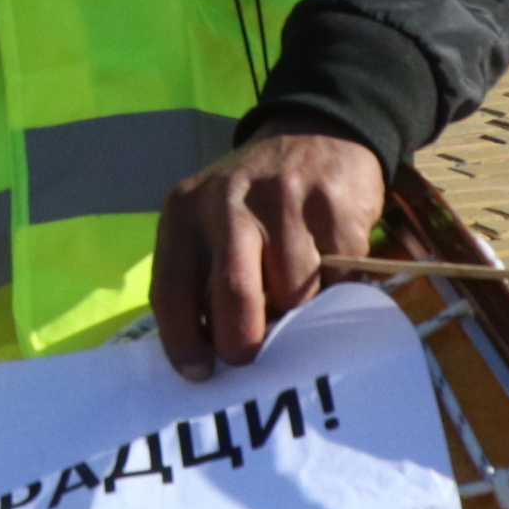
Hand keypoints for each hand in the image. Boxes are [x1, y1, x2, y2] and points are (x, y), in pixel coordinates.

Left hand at [152, 128, 384, 381]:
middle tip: (251, 355)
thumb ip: (201, 277)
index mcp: (184, 212)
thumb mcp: (208, 223)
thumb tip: (209, 357)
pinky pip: (336, 278)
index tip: (200, 373)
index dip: (183, 342)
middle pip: (234, 295)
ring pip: (293, 294)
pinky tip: (326, 259)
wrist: (317, 134)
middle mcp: (228, 203)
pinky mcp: (333, 207)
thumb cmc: (253, 202)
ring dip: (298, 309)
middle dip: (244, 342)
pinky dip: (334, 286)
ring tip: (295, 287)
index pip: (171, 290)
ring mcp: (284, 202)